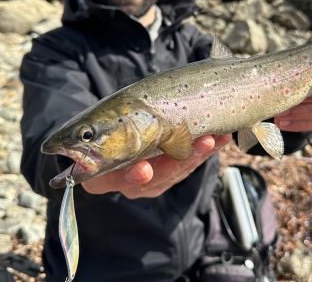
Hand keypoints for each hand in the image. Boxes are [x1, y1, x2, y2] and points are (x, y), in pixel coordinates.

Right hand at [81, 134, 231, 198]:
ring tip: (216, 137)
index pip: (119, 180)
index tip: (144, 169)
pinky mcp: (169, 174)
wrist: (106, 142)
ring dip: (200, 153)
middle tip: (202, 143)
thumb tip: (96, 127)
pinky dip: (205, 151)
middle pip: (159, 177)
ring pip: (179, 170)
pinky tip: (221, 138)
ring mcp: (153, 181)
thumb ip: (96, 138)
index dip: (133, 176)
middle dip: (182, 160)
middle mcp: (131, 184)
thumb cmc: (96, 137)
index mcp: (104, 178)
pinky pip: (189, 164)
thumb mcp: (89, 138)